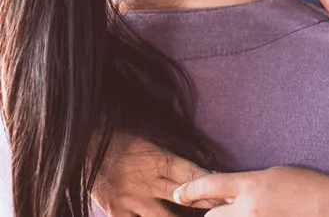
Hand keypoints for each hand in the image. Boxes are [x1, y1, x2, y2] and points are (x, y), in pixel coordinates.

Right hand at [92, 132, 216, 215]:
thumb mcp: (149, 139)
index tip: (228, 194)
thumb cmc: (119, 137)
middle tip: (223, 209)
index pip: (194, 174)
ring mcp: (133, 199)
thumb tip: (201, 164)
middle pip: (186, 198)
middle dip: (206, 205)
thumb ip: (172, 155)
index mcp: (161, 161)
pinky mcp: (116, 211)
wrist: (82, 144)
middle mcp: (150, 182)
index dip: (212, 185)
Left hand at [173, 166, 328, 216]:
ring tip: (255, 213)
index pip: (209, 185)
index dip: (189, 190)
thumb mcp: (274, 175)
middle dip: (217, 215)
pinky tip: (265, 216)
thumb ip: (248, 185)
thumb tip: (227, 194)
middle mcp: (249, 208)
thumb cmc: (306, 187)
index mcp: (252, 185)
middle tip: (233, 211)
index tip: (179, 194)